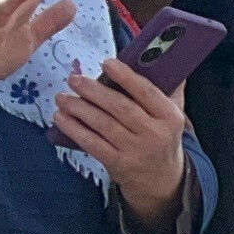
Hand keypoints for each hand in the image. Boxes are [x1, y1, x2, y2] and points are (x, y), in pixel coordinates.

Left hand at [56, 57, 189, 228]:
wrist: (162, 178)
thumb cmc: (162, 137)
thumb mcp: (173, 114)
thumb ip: (168, 88)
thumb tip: (163, 54)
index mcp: (170, 117)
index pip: (146, 92)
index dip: (125, 76)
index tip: (106, 63)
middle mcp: (155, 134)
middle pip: (120, 108)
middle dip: (93, 91)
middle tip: (74, 79)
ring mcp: (136, 150)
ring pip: (103, 124)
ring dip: (78, 108)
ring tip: (62, 97)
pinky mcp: (118, 163)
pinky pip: (92, 143)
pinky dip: (74, 129)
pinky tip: (61, 118)